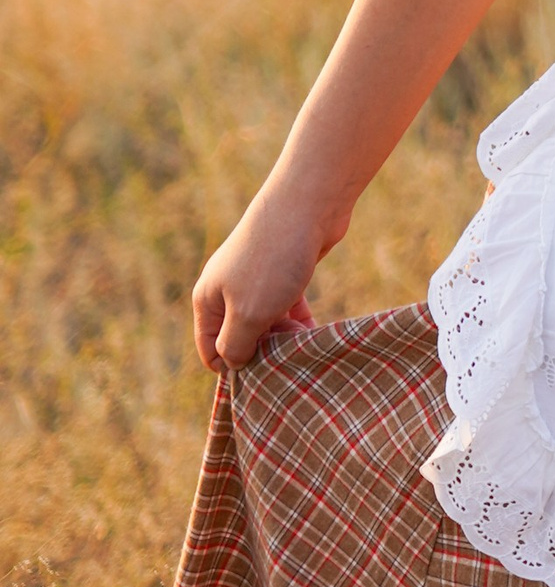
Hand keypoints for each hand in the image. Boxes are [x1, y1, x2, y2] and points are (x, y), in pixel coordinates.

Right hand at [192, 182, 332, 371]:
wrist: (307, 208)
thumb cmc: (273, 262)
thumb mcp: (249, 313)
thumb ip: (236, 344)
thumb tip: (232, 364)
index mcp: (208, 301)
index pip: (211, 350)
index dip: (234, 368)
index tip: (263, 377)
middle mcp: (227, 291)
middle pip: (241, 338)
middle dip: (264, 353)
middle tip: (290, 360)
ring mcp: (256, 281)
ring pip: (267, 324)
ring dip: (285, 339)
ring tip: (305, 345)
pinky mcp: (284, 273)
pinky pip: (287, 308)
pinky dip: (299, 321)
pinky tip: (314, 331)